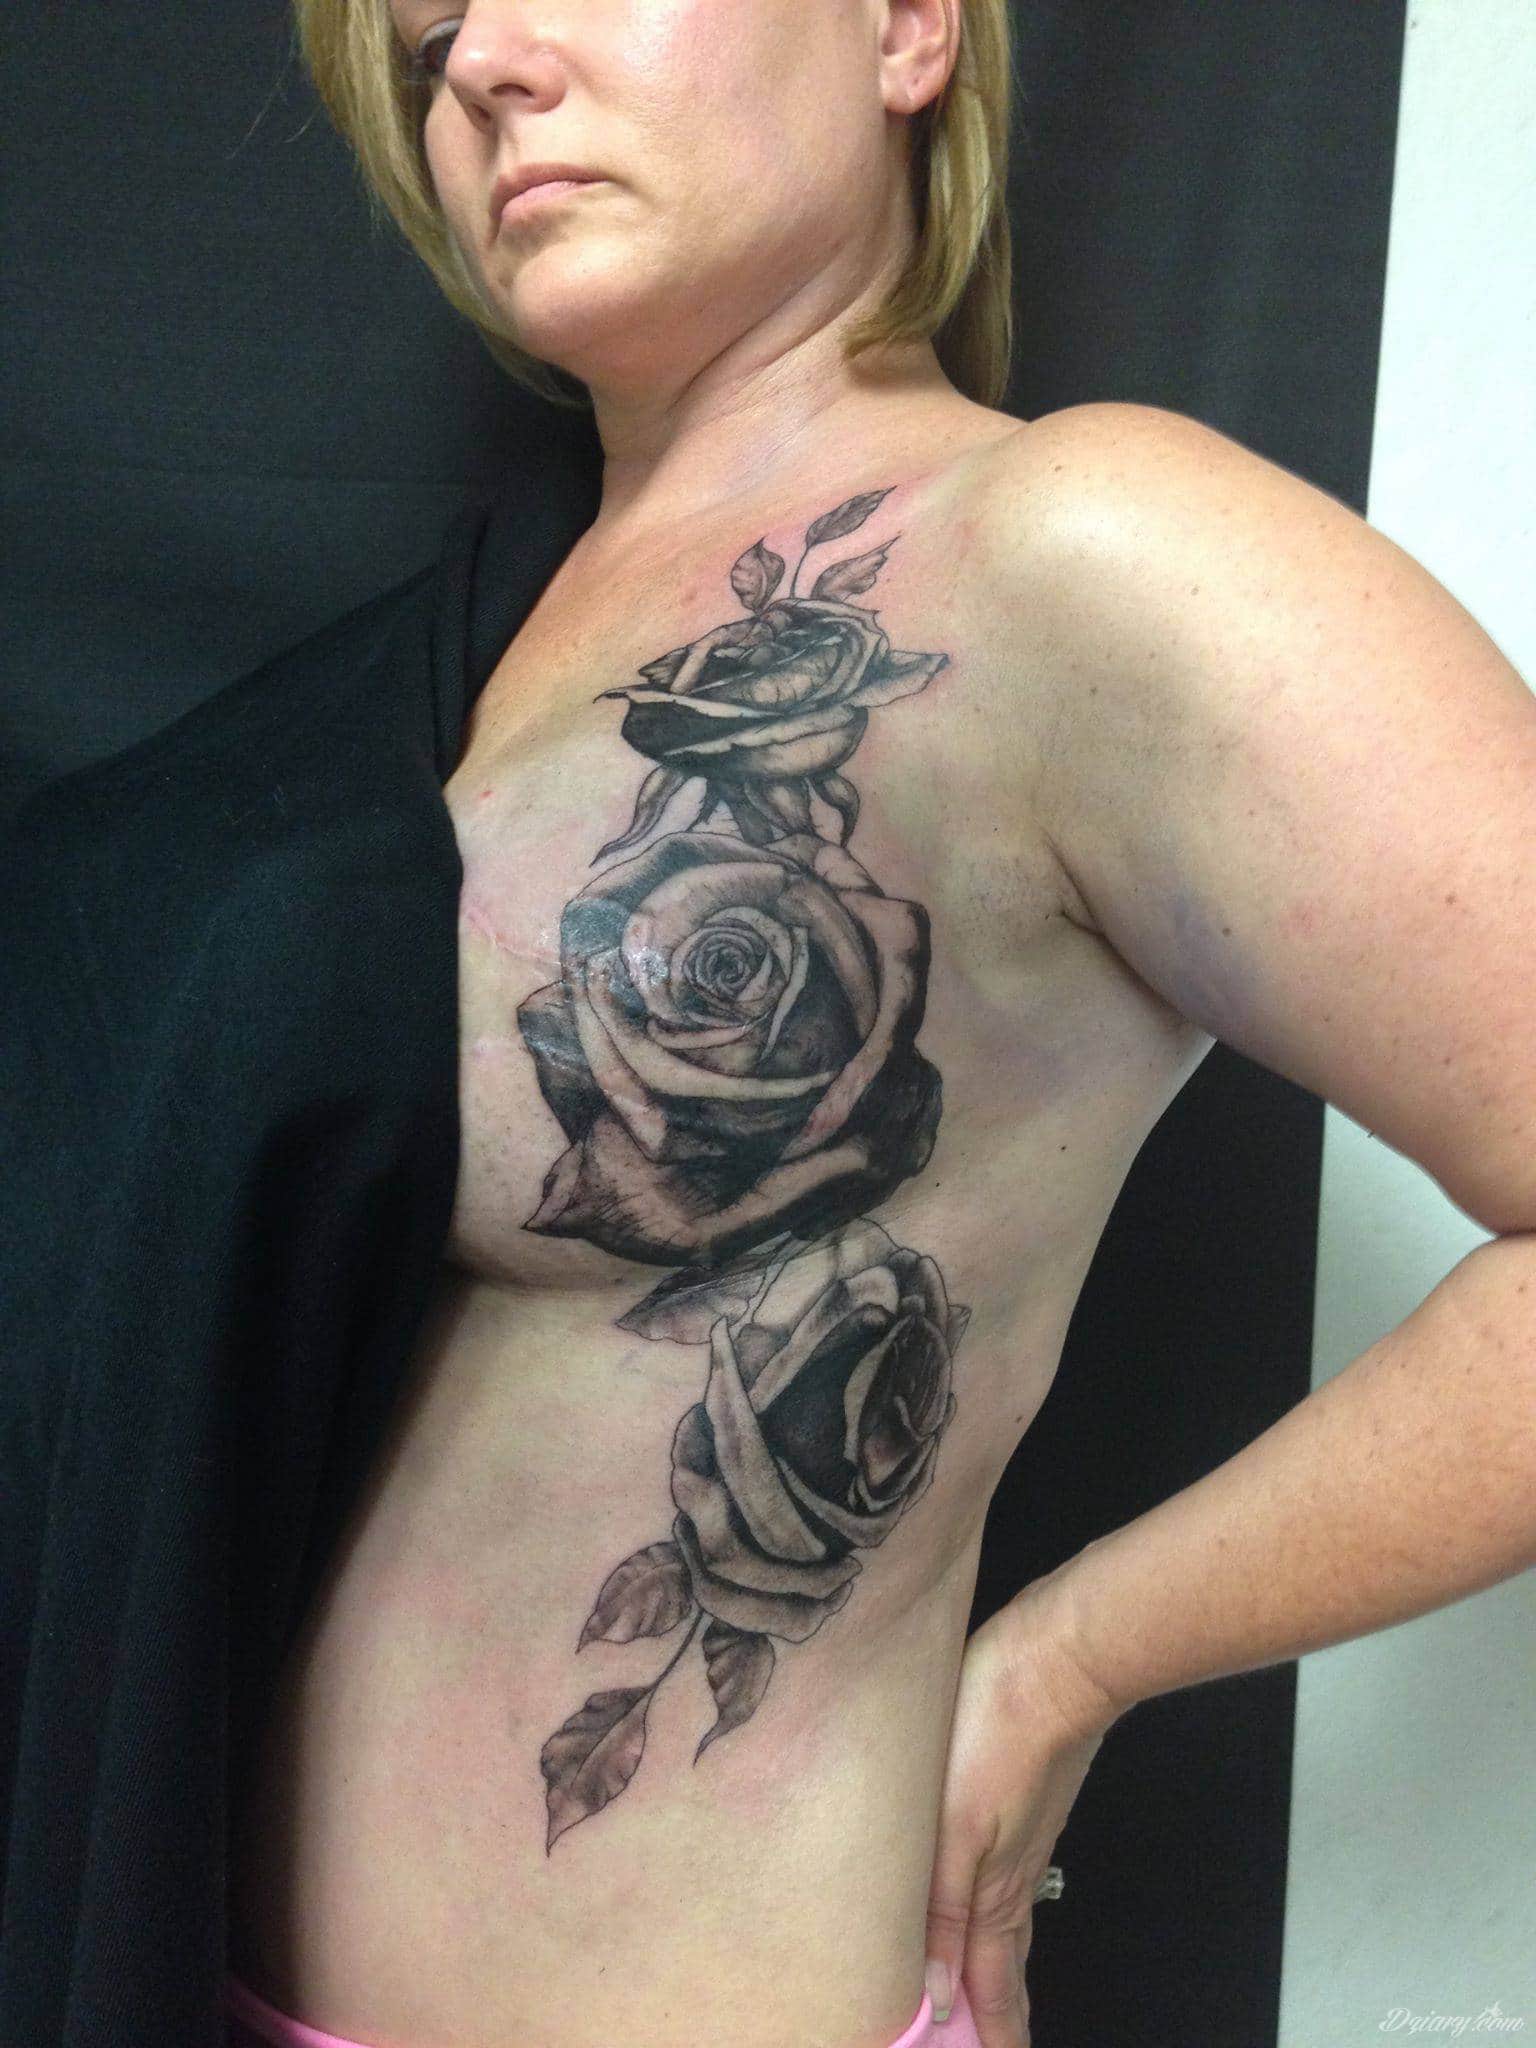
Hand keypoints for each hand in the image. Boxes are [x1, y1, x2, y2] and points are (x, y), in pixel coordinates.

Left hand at [923, 1576, 1118, 2046]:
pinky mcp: (1022, 1796)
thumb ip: (940, 1913)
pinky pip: (1005, 1874)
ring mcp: (1023, 1834)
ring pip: (1006, 1920)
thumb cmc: (1001, 1729)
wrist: (1059, 1658)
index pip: (992, 1989)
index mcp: (994, 1892)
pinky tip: (980, 1890)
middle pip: (1004, 1963)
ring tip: (979, 1991)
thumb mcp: (952, 1828)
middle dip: (995, 2011)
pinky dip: (991, 1905)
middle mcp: (1013, 1872)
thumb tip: (937, 1997)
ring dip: (993, 1963)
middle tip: (986, 2041)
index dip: (990, 2034)